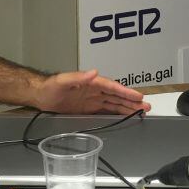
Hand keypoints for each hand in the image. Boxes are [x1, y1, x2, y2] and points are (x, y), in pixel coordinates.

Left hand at [35, 70, 150, 114]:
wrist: (41, 96)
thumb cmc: (50, 86)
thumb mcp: (63, 80)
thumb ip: (78, 77)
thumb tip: (94, 72)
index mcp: (91, 83)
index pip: (112, 87)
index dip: (125, 92)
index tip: (138, 96)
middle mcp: (95, 91)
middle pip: (117, 96)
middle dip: (132, 101)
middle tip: (147, 106)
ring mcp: (93, 99)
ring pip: (115, 103)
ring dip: (128, 107)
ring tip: (142, 112)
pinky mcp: (89, 108)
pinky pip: (107, 110)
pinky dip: (118, 112)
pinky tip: (126, 116)